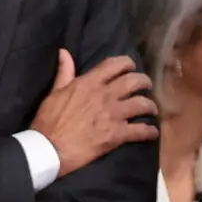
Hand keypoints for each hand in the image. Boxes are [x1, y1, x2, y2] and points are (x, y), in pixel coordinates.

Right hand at [30, 50, 158, 175]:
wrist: (49, 148)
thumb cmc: (49, 120)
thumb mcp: (54, 92)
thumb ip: (64, 72)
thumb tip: (64, 52)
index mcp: (88, 83)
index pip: (114, 65)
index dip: (127, 63)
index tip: (131, 67)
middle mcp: (104, 96)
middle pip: (134, 81)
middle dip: (145, 82)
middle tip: (146, 86)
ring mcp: (113, 115)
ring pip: (143, 104)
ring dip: (150, 106)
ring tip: (151, 109)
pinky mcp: (117, 134)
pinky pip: (142, 130)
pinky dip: (150, 131)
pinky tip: (152, 132)